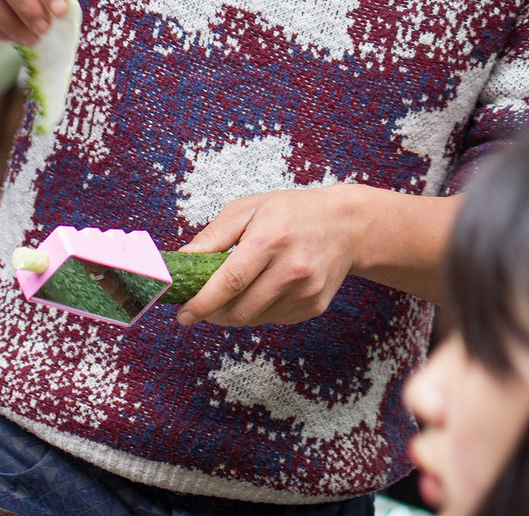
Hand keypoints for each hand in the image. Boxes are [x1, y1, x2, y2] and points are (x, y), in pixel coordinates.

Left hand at [176, 185, 460, 327]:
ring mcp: (306, 291)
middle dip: (214, 312)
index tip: (183, 315)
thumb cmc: (292, 211)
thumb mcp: (249, 208)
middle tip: (202, 304)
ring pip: (254, 319)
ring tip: (238, 289)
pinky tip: (266, 288)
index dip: (202, 303)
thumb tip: (182, 261)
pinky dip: (260, 310)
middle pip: (240, 309)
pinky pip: (274, 320)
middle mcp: (291, 268)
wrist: (346, 224)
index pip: (230, 282)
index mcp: (271, 238)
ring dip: (236, 311)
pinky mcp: (314, 306)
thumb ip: (213, 236)